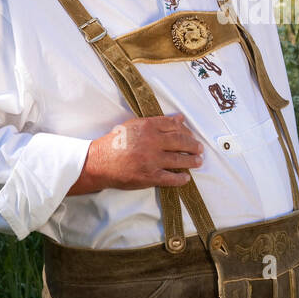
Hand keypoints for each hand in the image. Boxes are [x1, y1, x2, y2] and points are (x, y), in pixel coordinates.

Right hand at [72, 113, 204, 192]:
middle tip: (199, 148)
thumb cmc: (115, 143)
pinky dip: (181, 178)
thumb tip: (179, 118)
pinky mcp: (150, 176)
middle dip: (194, 145)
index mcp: (148, 127)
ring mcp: (152, 160)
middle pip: (181, 142)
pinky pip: (171, 178)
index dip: (186, 130)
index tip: (191, 134)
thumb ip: (157, 122)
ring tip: (198, 161)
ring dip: (192, 161)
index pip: (174, 126)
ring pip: (179, 160)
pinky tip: (186, 178)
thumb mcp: (134, 126)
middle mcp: (152, 142)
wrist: (99, 162)